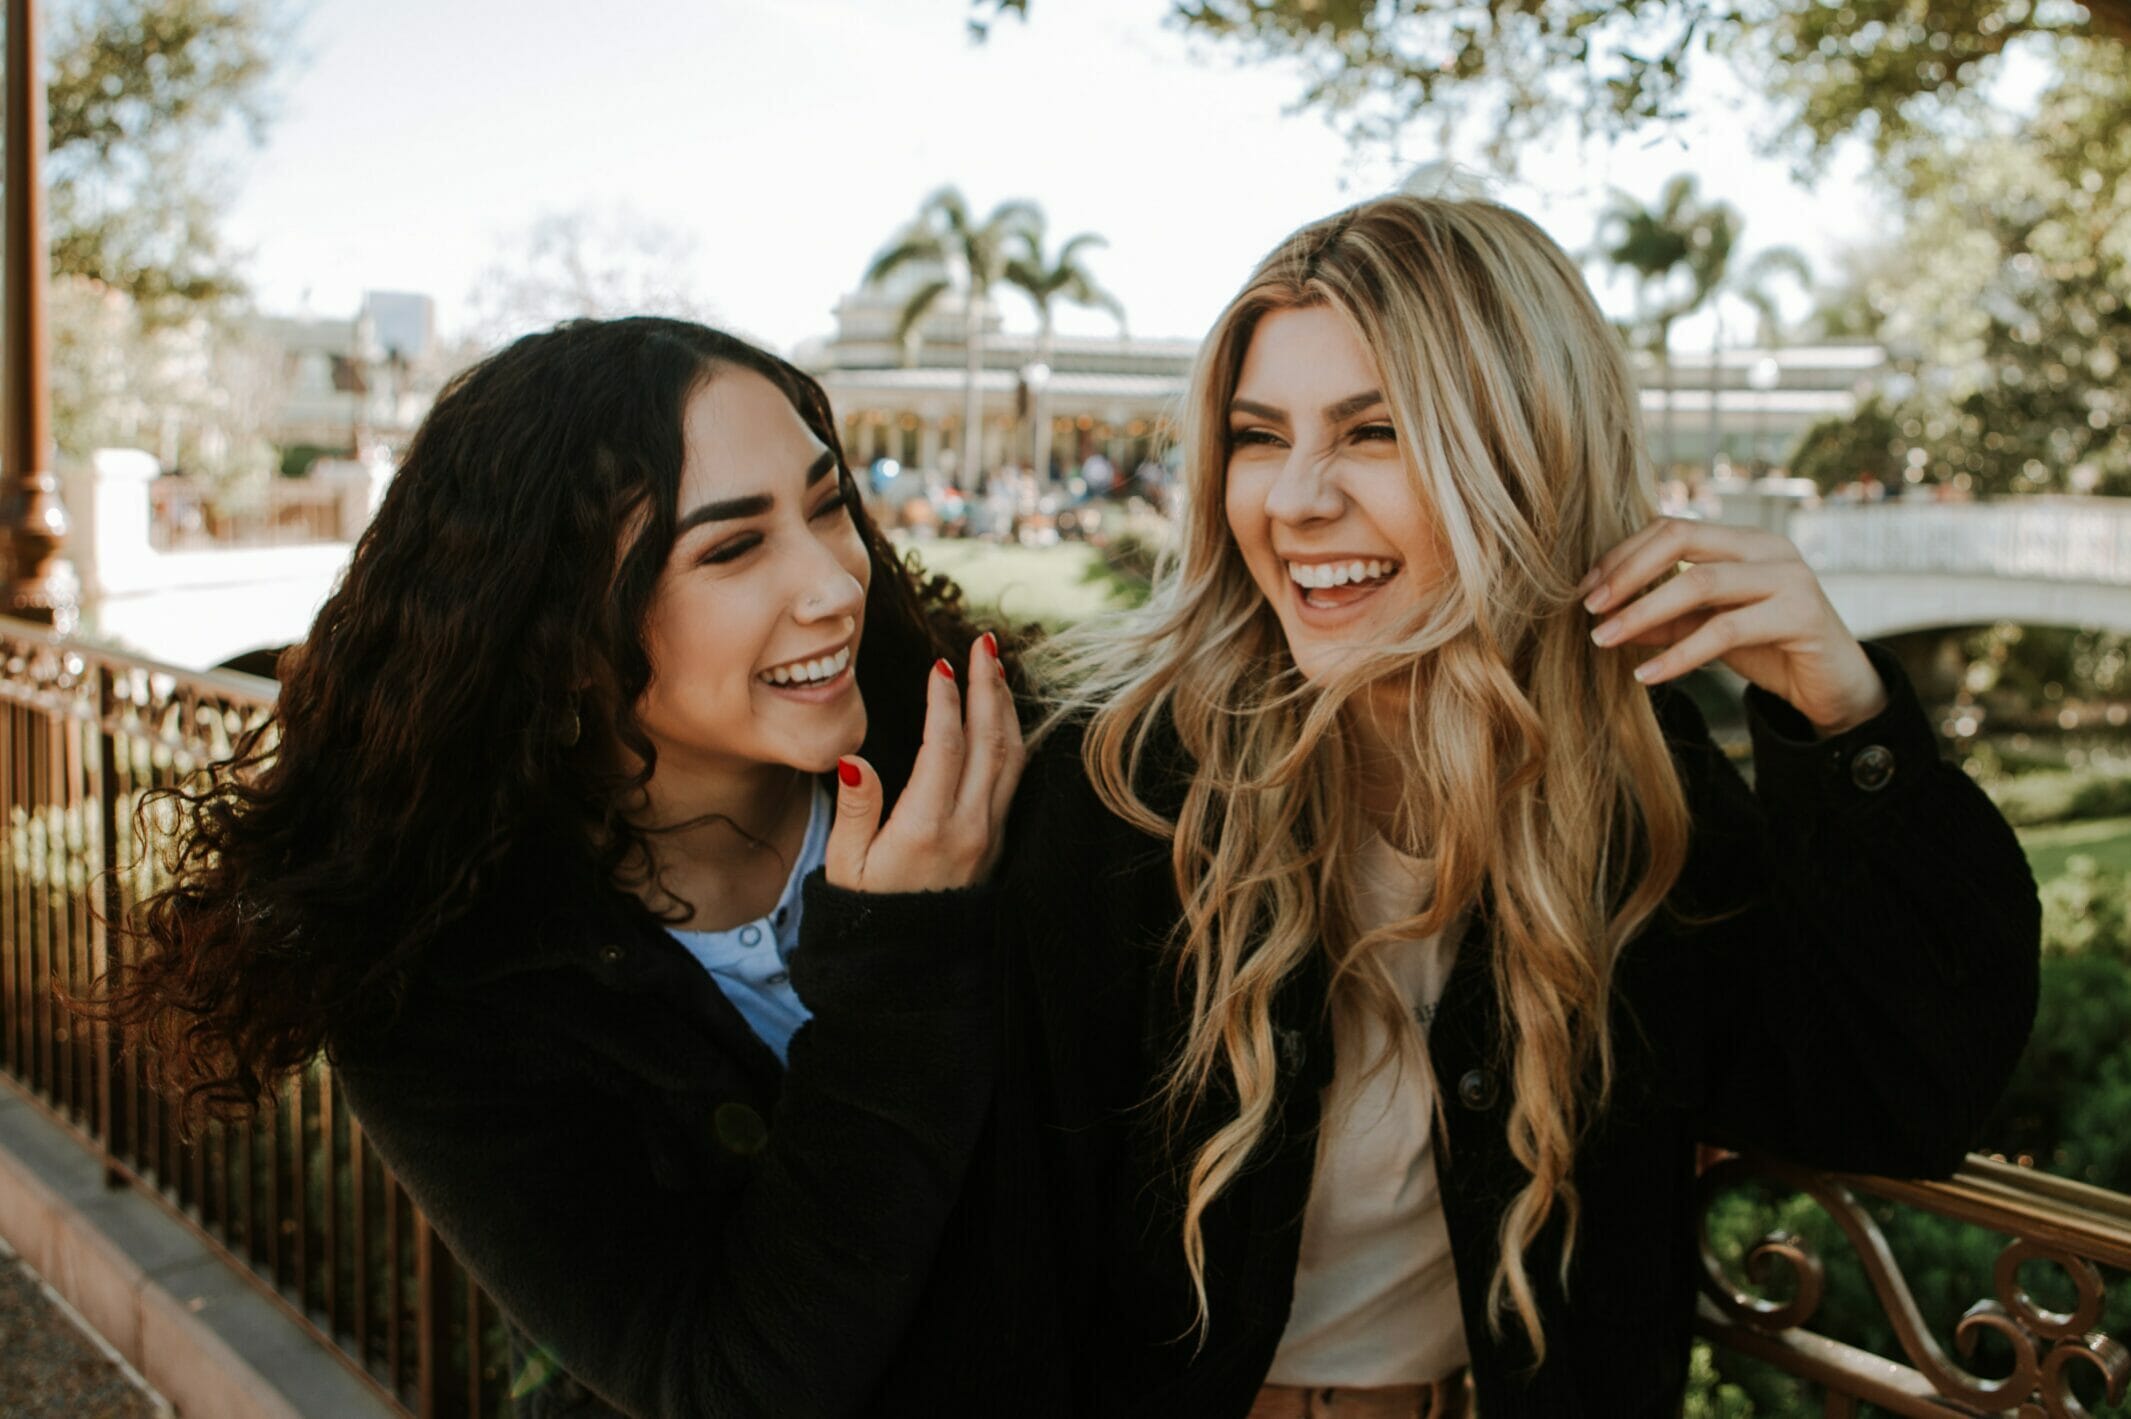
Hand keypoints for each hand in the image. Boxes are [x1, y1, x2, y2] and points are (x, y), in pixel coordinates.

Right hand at [825, 633, 1023, 891]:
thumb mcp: (846, 865)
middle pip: (990, 741)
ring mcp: (990, 834)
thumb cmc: (867, 910)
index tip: (940, 664)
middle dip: (988, 686)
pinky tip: (1004, 717)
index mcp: (925, 827)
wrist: (910, 962)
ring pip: (1011, 757)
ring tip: (995, 668)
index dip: (944, 701)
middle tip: (984, 644)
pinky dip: (1013, 738)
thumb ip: (856, 809)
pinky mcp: (999, 841)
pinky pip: (1015, 779)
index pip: (943, 746)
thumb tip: (853, 759)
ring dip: (1005, 707)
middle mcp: (968, 826)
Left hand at [1580, 518, 1886, 735]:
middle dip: (1626, 572)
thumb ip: (1664, 619)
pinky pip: (1725, 630)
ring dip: (1643, 612)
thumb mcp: (1706, 629)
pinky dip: (1678, 654)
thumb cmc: (1769, 649)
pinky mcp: (1801, 615)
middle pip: (1682, 537)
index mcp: (1742, 540)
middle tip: (1588, 608)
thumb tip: (1605, 618)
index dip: (1623, 555)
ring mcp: (1789, 576)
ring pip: (1700, 582)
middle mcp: (1767, 547)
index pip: (1671, 527)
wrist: (1835, 686)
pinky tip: (1647, 675)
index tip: (1585, 590)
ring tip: (1603, 641)